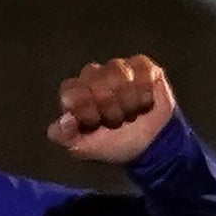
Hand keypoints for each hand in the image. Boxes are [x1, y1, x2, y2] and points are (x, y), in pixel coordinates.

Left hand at [47, 55, 177, 165]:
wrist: (150, 146)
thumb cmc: (114, 144)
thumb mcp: (83, 148)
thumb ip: (64, 136)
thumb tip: (65, 119)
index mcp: (75, 92)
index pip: (70, 88)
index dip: (83, 105)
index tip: (93, 121)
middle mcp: (94, 75)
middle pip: (96, 78)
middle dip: (108, 107)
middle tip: (115, 121)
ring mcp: (118, 68)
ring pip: (119, 72)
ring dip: (127, 101)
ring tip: (130, 114)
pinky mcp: (142, 66)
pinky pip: (141, 70)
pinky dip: (144, 93)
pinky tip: (144, 104)